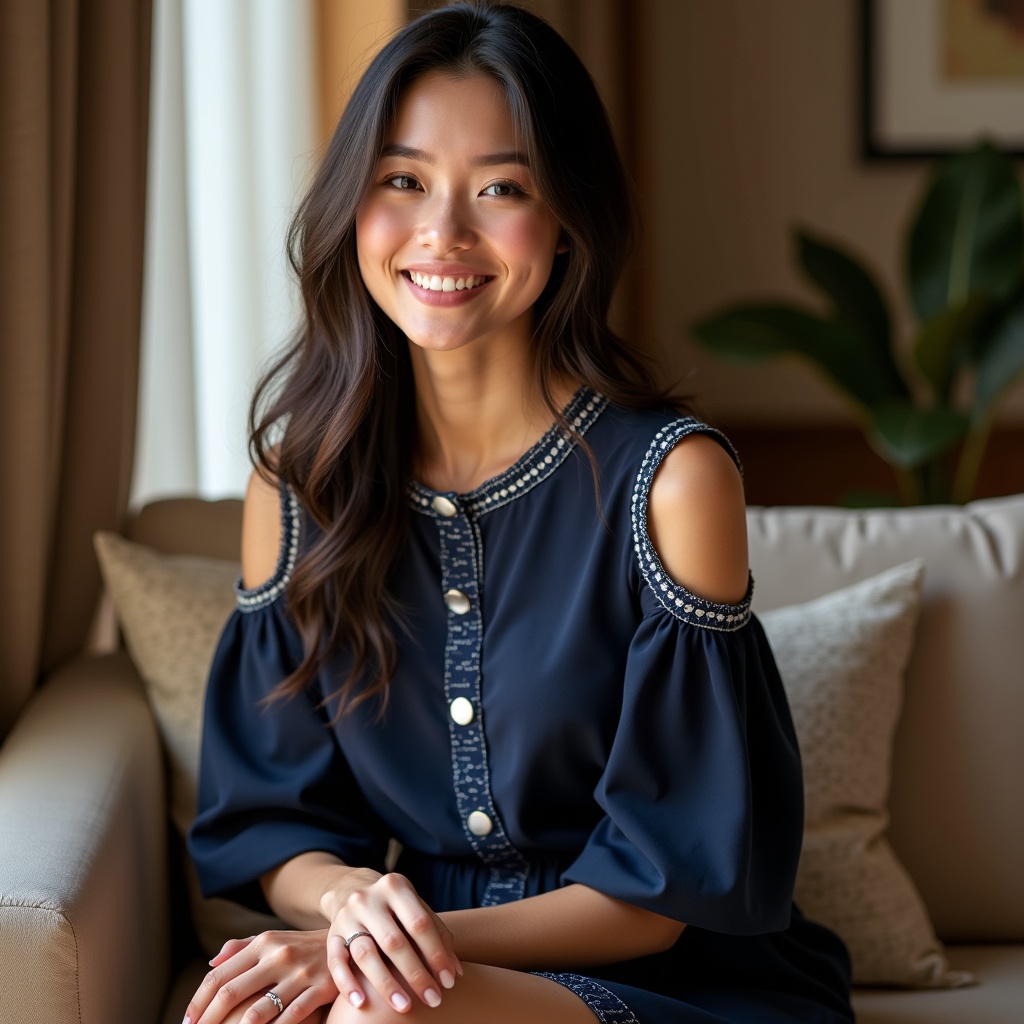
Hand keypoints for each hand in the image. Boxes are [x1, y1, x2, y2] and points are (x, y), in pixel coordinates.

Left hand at [186, 930, 337, 1023]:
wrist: (350, 938)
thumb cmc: (303, 946)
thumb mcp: (273, 939)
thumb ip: (241, 948)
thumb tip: (211, 963)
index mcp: (263, 943)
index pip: (219, 975)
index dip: (198, 1001)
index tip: (187, 1021)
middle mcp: (278, 955)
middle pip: (231, 992)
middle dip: (208, 1020)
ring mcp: (299, 973)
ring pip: (257, 1011)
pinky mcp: (318, 989)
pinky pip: (289, 1019)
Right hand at [324, 871, 461, 1012]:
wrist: (352, 891)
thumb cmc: (395, 908)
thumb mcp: (415, 909)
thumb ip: (437, 934)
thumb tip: (455, 971)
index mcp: (395, 886)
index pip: (419, 923)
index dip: (436, 954)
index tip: (449, 982)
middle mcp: (368, 899)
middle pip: (394, 942)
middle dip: (416, 974)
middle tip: (433, 1000)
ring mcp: (347, 917)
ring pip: (365, 954)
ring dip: (386, 984)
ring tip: (405, 1007)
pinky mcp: (330, 936)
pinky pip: (337, 963)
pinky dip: (348, 985)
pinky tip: (361, 1004)